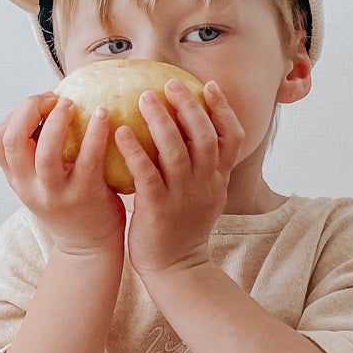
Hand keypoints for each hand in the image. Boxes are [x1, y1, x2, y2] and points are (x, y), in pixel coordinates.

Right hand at [0, 92, 125, 258]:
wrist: (89, 247)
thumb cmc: (69, 206)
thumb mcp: (40, 183)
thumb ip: (35, 154)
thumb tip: (45, 106)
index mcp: (18, 180)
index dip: (15, 115)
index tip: (38, 104)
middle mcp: (31, 188)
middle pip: (13, 141)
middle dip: (28, 110)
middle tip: (52, 99)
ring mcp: (57, 194)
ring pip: (46, 153)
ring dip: (58, 122)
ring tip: (70, 104)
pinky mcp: (86, 195)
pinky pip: (89, 159)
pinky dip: (95, 132)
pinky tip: (104, 115)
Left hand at [114, 78, 244, 278]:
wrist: (177, 269)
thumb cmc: (183, 228)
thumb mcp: (203, 196)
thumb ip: (201, 167)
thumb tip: (187, 132)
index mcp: (218, 179)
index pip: (232, 138)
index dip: (223, 110)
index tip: (210, 86)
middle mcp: (205, 184)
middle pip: (204, 136)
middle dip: (189, 106)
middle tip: (170, 83)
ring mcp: (182, 197)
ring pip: (176, 151)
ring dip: (160, 121)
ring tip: (145, 97)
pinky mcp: (158, 209)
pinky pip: (146, 174)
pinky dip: (135, 150)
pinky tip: (121, 132)